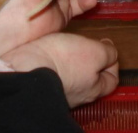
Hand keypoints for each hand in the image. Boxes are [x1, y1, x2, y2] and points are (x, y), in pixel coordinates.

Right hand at [1, 33, 118, 107]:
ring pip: (72, 74)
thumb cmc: (63, 62)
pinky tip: (52, 49)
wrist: (24, 70)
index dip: (113, 61)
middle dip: (91, 59)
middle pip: (91, 77)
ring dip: (72, 58)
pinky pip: (53, 70)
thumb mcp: (94, 52)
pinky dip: (55, 59)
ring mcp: (58, 89)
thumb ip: (107, 53)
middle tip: (87, 42)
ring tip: (69, 43)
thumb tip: (111, 52)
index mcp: (93, 89)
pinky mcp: (40, 81)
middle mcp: (77, 94)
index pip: (111, 79)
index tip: (106, 45)